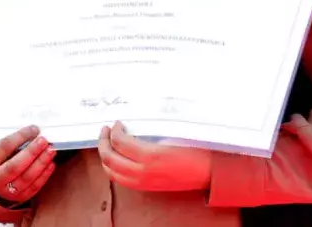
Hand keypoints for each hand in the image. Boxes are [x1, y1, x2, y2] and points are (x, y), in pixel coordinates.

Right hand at [0, 125, 56, 206]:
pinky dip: (45, 174)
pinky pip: (34, 186)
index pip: (4, 147)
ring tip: (51, 150)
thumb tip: (32, 133)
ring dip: (41, 163)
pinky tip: (51, 163)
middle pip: (15, 165)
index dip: (20, 137)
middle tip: (43, 141)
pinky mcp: (20, 197)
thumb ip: (10, 144)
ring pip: (27, 178)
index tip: (33, 129)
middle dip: (32, 152)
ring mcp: (8, 191)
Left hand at [97, 121, 212, 191]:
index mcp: (151, 155)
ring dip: (105, 157)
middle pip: (110, 158)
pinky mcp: (146, 188)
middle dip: (103, 142)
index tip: (117, 123)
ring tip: (106, 145)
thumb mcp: (173, 135)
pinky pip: (121, 180)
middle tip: (105, 131)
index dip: (114, 130)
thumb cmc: (195, 150)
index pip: (120, 141)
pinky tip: (116, 160)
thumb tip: (133, 124)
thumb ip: (151, 133)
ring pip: (112, 172)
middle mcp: (143, 171)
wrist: (208, 172)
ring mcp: (143, 182)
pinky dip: (113, 169)